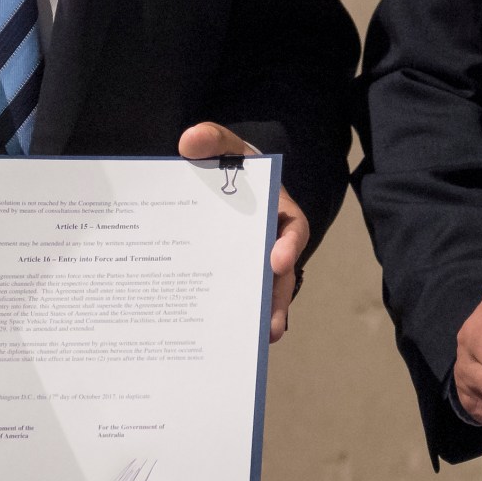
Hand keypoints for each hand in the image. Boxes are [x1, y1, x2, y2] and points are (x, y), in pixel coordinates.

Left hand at [177, 123, 305, 342]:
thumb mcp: (224, 146)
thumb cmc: (228, 164)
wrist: (215, 180)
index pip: (292, 228)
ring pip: (262, 292)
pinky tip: (225, 340)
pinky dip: (234, 317)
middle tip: (270, 324)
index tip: (278, 262)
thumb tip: (189, 142)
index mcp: (278, 210)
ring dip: (261, 316)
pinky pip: (236, 297)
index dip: (289, 246)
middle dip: (276, 299)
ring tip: (258, 342)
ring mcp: (253, 262)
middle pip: (280, 274)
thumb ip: (212, 139)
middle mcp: (272, 241)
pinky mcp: (233, 276)